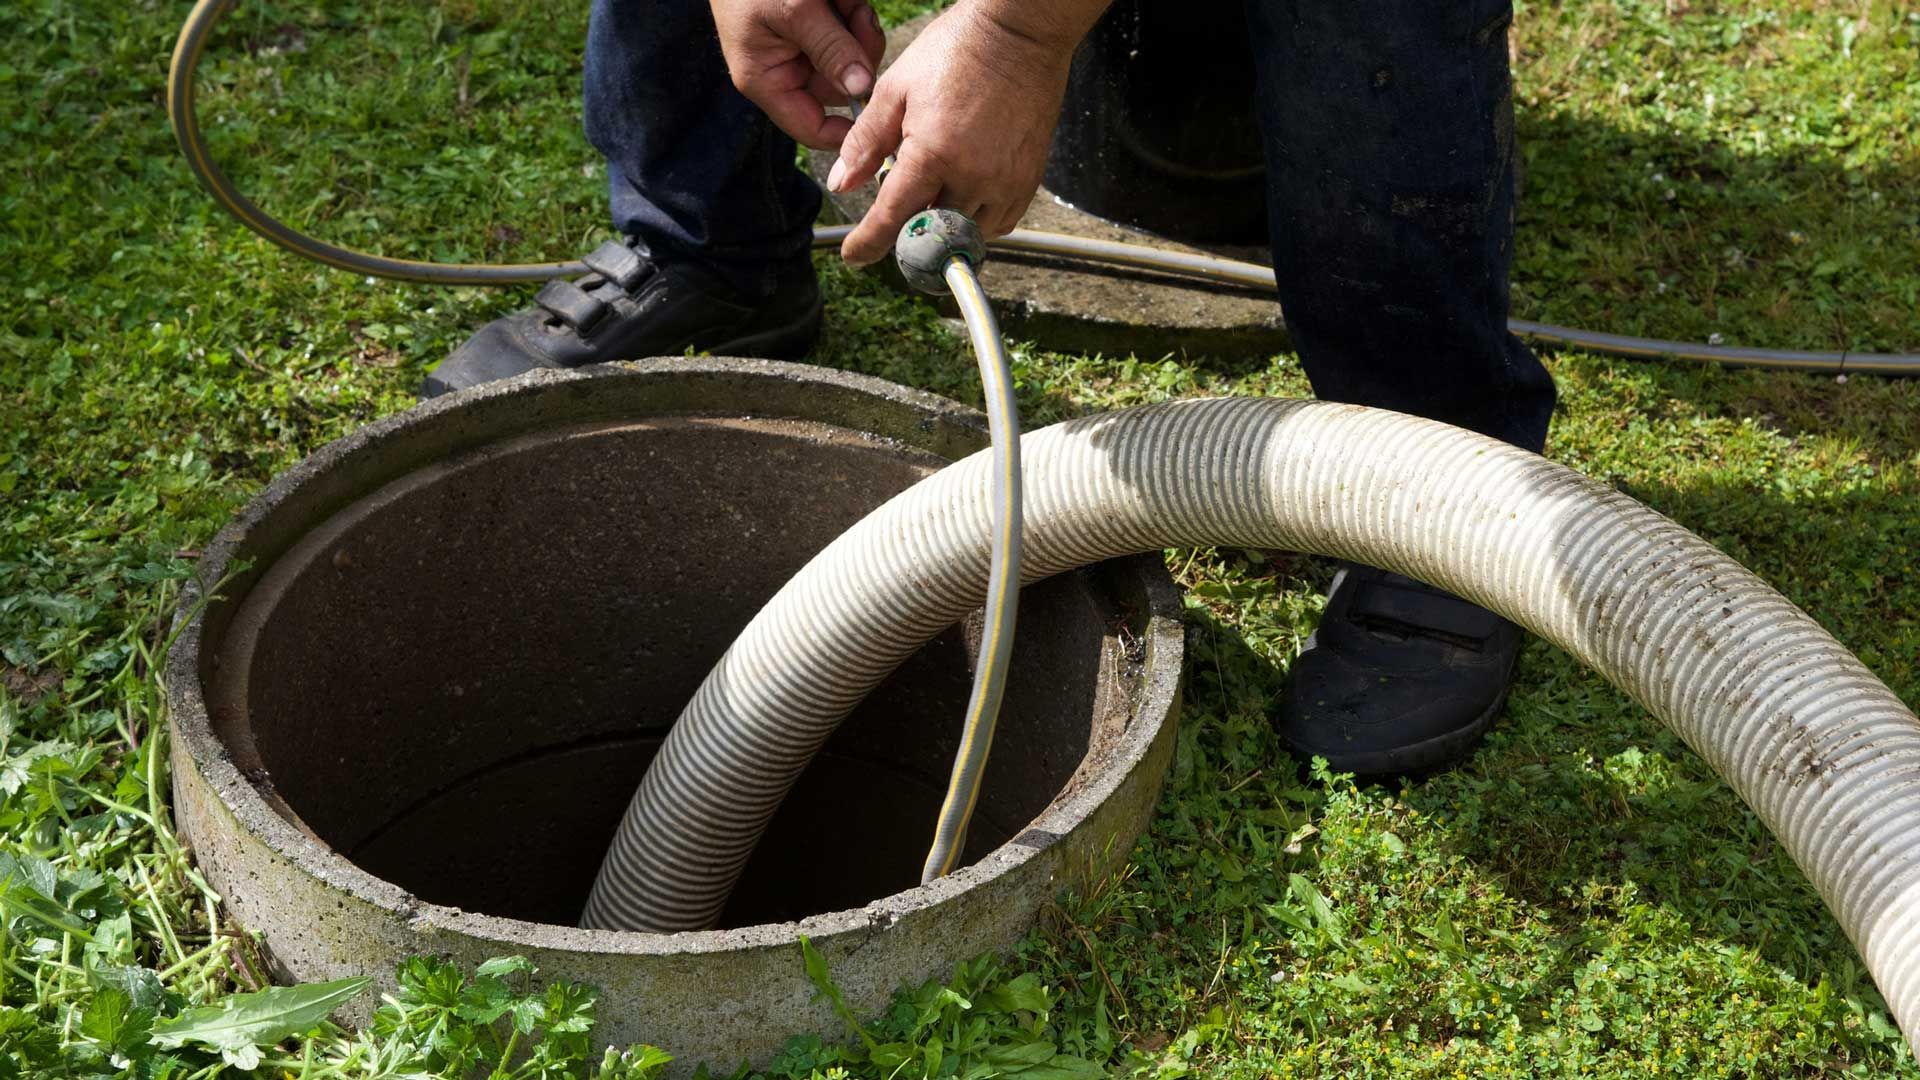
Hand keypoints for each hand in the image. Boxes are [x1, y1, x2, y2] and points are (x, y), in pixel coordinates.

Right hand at [710, 0, 887, 149]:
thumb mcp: (795, 11)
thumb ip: (831, 49)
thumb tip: (861, 89)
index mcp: (766, 80)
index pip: (811, 128)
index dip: (846, 131)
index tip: (879, 114)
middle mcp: (786, 70)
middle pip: (840, 89)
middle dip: (857, 56)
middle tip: (858, 19)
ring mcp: (803, 48)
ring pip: (851, 59)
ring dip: (858, 29)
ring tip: (847, 1)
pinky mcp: (817, 27)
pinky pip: (849, 33)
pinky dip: (854, 13)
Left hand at [827, 6, 1077, 264]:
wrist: (1019, 34)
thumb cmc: (955, 52)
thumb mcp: (895, 89)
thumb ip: (865, 141)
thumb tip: (841, 183)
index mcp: (932, 153)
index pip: (892, 217)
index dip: (868, 243)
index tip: (853, 256)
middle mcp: (972, 176)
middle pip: (931, 232)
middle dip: (908, 232)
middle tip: (896, 219)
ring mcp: (1005, 181)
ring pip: (967, 234)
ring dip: (944, 228)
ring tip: (932, 199)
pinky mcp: (1029, 179)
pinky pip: (1000, 223)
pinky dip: (977, 222)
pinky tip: (963, 199)